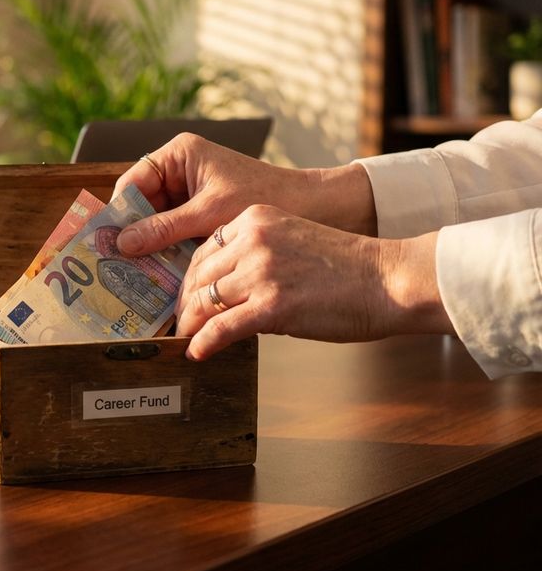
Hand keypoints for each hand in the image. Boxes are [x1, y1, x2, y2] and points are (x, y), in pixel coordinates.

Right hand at [114, 134, 376, 256]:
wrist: (314, 209)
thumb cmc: (264, 198)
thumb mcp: (209, 215)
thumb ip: (164, 228)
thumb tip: (122, 244)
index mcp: (179, 155)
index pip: (134, 182)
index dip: (118, 212)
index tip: (104, 240)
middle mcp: (179, 171)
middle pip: (140, 204)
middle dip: (130, 233)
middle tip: (112, 264)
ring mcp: (189, 195)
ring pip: (153, 223)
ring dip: (146, 248)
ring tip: (129, 275)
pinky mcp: (200, 217)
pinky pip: (172, 235)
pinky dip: (166, 253)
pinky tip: (157, 276)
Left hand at [176, 204, 453, 359]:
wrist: (389, 280)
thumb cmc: (348, 267)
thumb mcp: (291, 242)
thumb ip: (255, 257)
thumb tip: (224, 292)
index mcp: (255, 218)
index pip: (204, 250)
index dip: (191, 278)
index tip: (186, 296)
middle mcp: (253, 240)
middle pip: (199, 275)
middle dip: (186, 302)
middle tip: (180, 322)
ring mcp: (261, 272)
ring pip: (205, 301)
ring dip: (191, 324)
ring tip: (187, 338)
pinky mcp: (272, 305)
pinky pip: (222, 327)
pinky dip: (204, 342)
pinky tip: (197, 352)